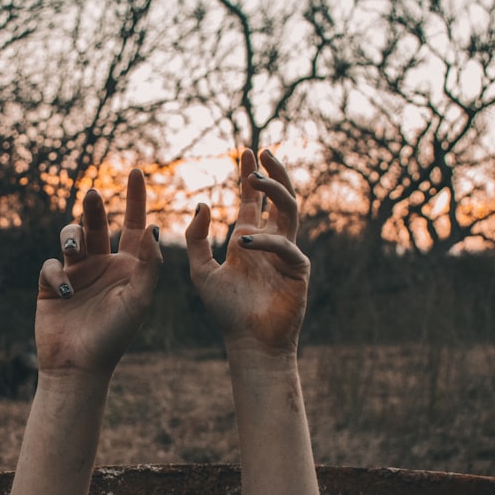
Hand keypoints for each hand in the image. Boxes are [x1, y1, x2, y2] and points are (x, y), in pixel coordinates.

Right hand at [35, 169, 161, 374]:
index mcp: (129, 266)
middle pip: (97, 224)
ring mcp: (77, 273)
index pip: (133, 225)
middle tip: (94, 194)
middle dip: (94, 207)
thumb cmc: (115, 336)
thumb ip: (149, 264)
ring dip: (71, 236)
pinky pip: (50, 266)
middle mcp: (103, 264)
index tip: (136, 172)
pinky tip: (64, 293)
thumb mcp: (139, 299)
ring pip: (70, 237)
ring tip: (74, 248)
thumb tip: (153, 226)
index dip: (135, 198)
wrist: (80, 366)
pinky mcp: (51, 285)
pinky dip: (55, 274)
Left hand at [185, 149, 308, 352]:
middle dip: (272, 173)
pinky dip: (267, 242)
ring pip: (290, 211)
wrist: (249, 342)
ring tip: (255, 179)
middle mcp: (270, 242)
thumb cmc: (227, 311)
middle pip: (278, 198)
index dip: (250, 176)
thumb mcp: (202, 272)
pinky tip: (246, 243)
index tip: (247, 152)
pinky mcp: (298, 270)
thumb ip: (196, 240)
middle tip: (261, 153)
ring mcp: (287, 254)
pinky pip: (286, 247)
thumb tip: (202, 204)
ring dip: (274, 191)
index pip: (253, 201)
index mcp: (249, 240)